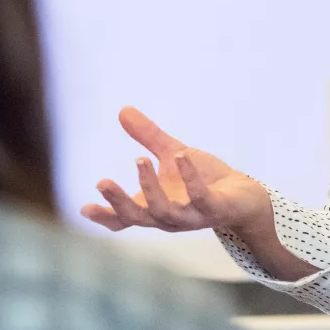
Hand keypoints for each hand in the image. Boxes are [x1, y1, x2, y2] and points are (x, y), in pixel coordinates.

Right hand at [79, 106, 272, 235]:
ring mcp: (192, 217)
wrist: (245, 196)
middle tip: (102, 182)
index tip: (84, 207)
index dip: (104, 216)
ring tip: (140, 159)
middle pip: (138, 218)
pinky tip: (182, 156)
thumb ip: (148, 138)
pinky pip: (200, 198)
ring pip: (165, 211)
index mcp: (154, 208)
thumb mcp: (171, 155)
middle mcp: (169, 218)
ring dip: (150, 187)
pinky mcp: (215, 209)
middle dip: (119, 202)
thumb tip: (123, 110)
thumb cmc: (205, 180)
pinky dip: (190, 178)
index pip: (124, 218)